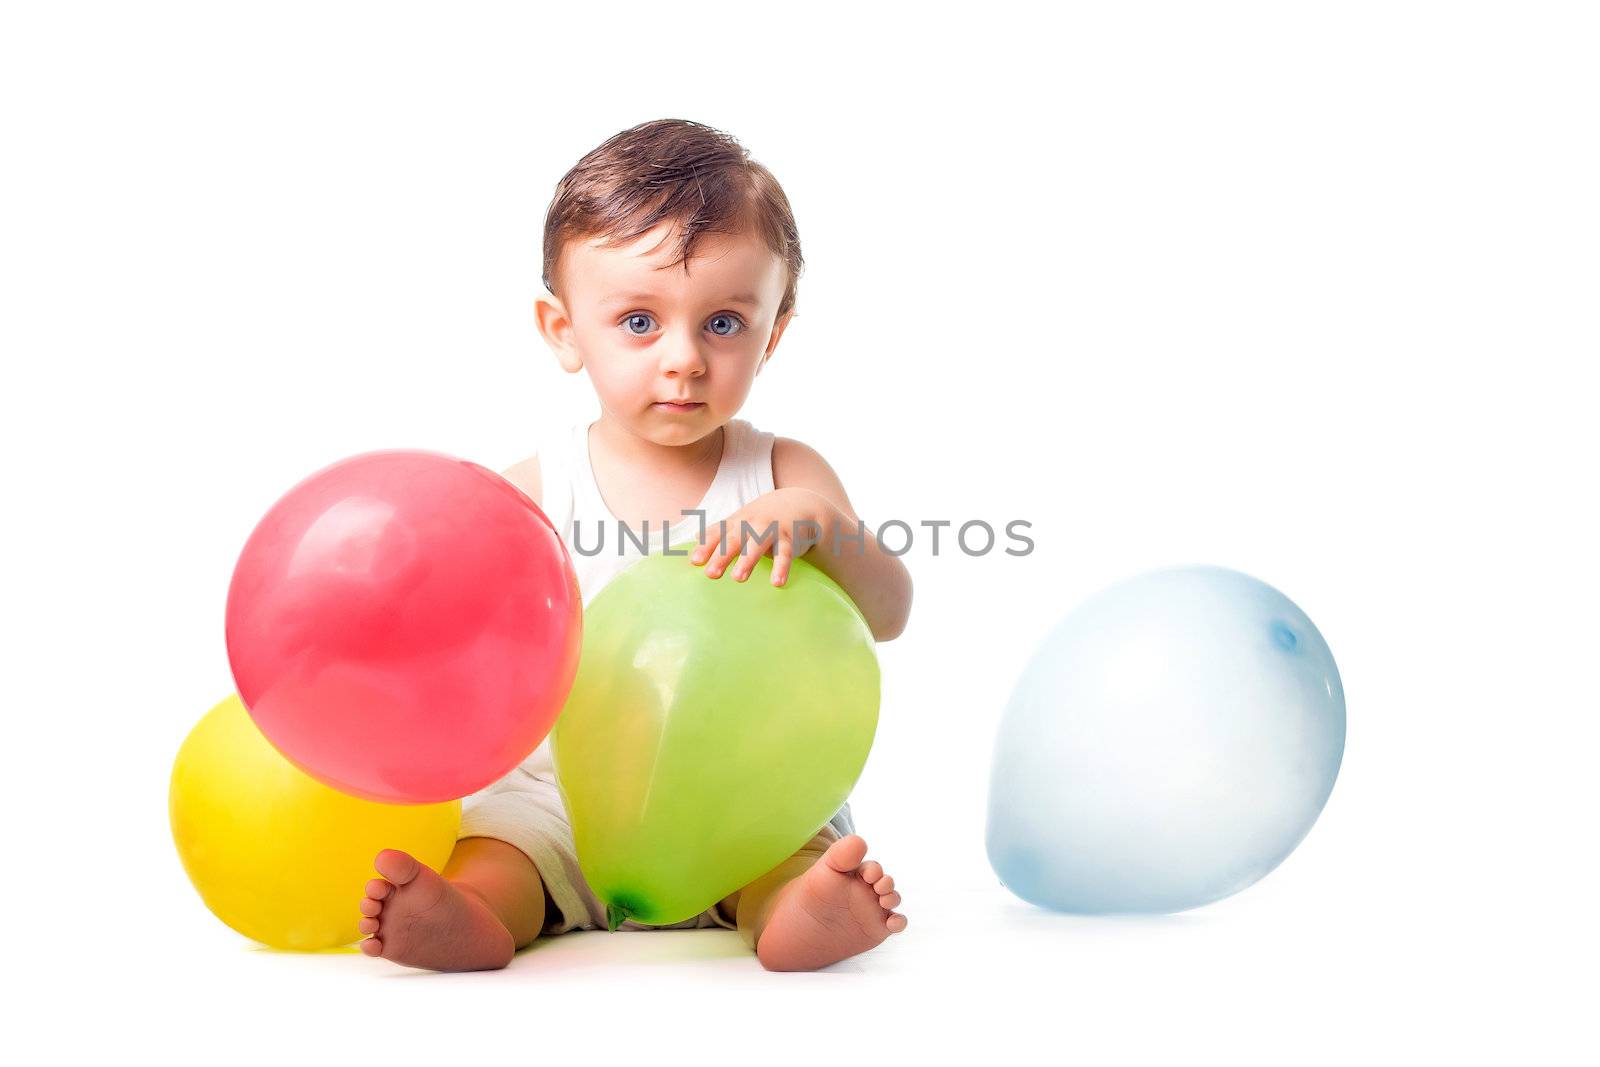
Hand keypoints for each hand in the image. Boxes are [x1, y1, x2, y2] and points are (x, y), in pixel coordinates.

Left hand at [690, 488, 834, 586]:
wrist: (799, 504)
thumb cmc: (762, 518)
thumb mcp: (740, 520)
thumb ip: (719, 530)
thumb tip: (694, 537)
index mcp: (737, 522)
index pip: (718, 534)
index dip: (706, 546)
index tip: (695, 562)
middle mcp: (751, 524)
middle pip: (734, 540)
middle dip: (722, 556)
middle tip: (711, 574)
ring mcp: (770, 530)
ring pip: (758, 545)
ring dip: (748, 560)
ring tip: (738, 579)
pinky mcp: (789, 539)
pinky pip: (785, 554)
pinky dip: (782, 568)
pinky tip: (777, 583)